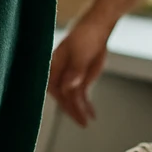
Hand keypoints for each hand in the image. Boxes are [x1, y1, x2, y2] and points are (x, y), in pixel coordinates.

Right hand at [48, 12, 114, 126]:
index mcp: (54, 65)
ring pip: (72, 98)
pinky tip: (91, 115)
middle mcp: (60, 73)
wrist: (98, 28)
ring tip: (86, 122)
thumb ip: (74, 71)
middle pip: (63, 95)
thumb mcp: (79, 53)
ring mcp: (71, 77)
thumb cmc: (85, 35)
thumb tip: (68, 87)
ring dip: (79, 110)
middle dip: (71, 109)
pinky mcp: (81, 79)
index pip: (53, 86)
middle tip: (81, 122)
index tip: (66, 109)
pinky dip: (86, 105)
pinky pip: (82, 96)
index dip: (59, 99)